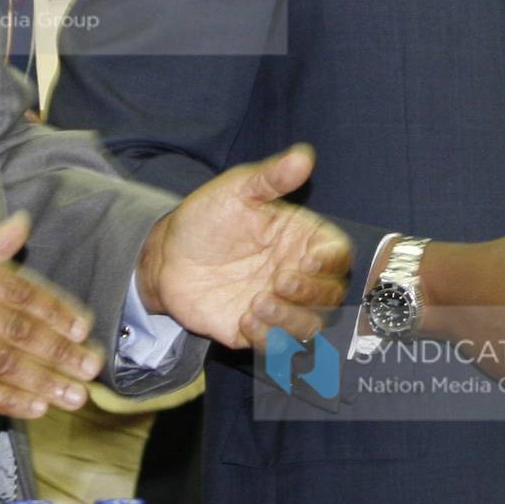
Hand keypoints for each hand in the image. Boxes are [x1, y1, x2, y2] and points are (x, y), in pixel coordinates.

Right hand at [0, 212, 102, 417]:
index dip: (57, 312)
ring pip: (5, 363)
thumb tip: (22, 226)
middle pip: (21, 330)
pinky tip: (34, 408)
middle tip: (90, 367)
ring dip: (44, 381)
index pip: (22, 292)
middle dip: (61, 352)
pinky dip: (9, 401)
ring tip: (73, 395)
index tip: (83, 329)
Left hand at [135, 145, 351, 350]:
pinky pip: (277, 348)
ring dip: (291, 321)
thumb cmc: (207, 218)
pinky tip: (244, 319)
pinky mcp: (255, 331)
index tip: (309, 258)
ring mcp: (278, 306)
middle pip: (331, 297)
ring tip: (258, 303)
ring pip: (310, 327)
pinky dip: (268, 340)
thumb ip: (271, 177)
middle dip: (311, 294)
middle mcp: (297, 276)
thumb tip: (304, 155)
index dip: (331, 261)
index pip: (338, 256)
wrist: (167, 255)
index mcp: (302, 241)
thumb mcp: (237, 190)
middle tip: (279, 280)